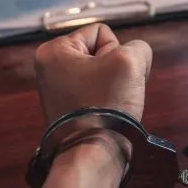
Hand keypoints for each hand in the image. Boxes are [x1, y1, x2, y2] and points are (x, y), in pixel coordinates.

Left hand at [35, 23, 152, 123]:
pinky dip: (108, 101)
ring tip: (113, 104)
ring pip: (103, 74)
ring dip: (115, 86)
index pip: (101, 32)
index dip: (116, 52)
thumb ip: (138, 48)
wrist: (94, 155)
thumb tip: (136, 60)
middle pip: (101, 53)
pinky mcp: (69, 110)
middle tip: (114, 92)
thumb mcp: (130, 61)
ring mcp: (57, 91)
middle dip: (115, 70)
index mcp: (52, 51)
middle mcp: (49, 69)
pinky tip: (109, 114)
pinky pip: (98, 93)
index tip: (111, 76)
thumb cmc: (106, 105)